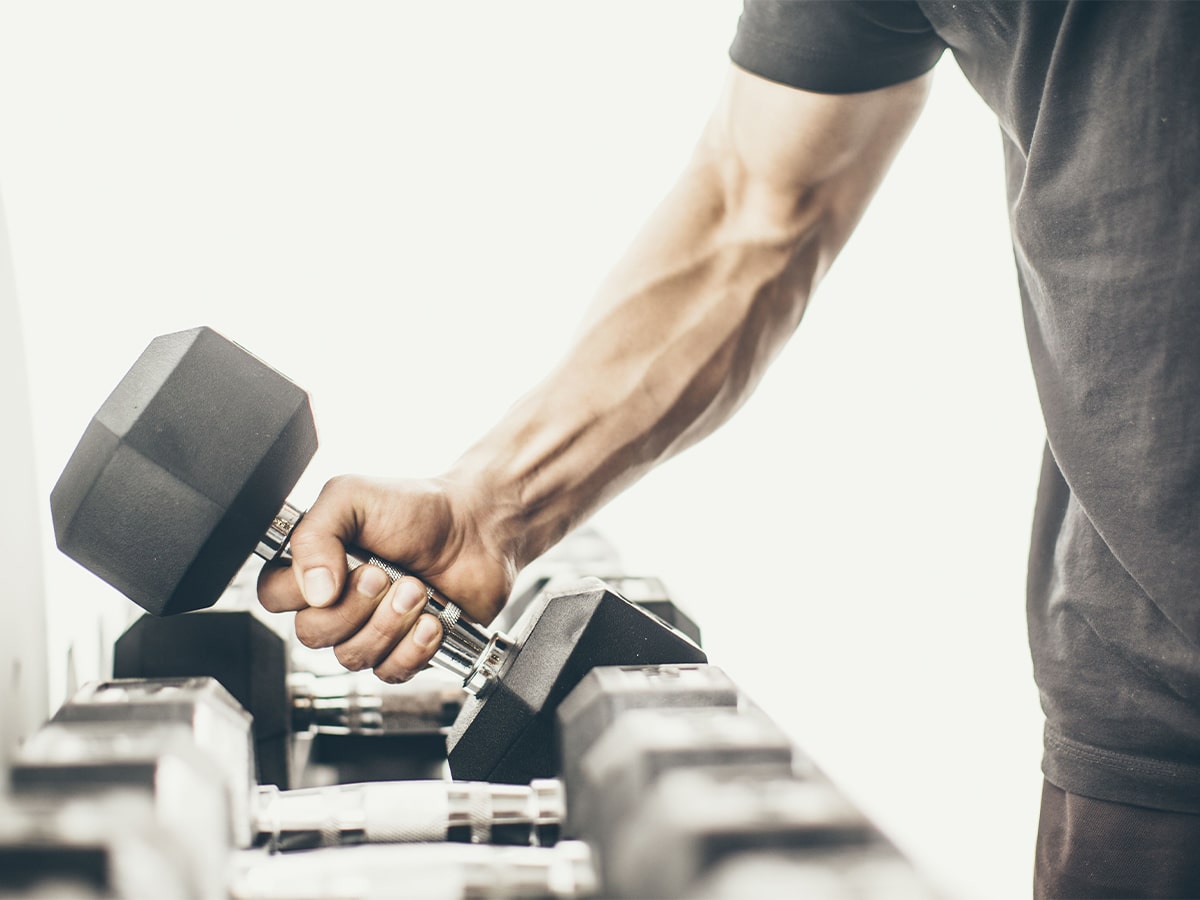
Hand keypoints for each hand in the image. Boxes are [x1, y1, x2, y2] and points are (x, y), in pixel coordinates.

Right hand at [257, 474, 515, 682]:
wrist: (478, 528)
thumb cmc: (417, 508)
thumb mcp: (353, 497)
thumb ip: (315, 533)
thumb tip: (310, 590)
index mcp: (315, 564)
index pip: (274, 597)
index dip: (304, 590)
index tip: (345, 566)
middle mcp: (336, 600)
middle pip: (312, 634)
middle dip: (356, 605)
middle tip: (387, 574)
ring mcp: (369, 629)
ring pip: (352, 656)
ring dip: (390, 623)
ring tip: (417, 589)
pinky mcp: (404, 651)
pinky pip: (389, 673)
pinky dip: (414, 647)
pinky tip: (432, 620)